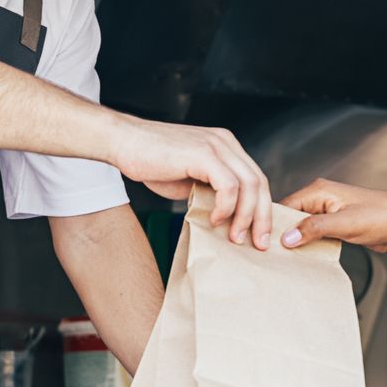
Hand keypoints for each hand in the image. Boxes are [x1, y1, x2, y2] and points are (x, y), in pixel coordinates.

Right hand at [108, 117, 272, 248]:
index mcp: (226, 146)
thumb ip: (210, 192)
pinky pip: (228, 186)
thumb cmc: (151, 162)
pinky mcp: (203, 154)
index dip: (262, 208)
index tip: (259, 235)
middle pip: (260, 183)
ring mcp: (216, 146)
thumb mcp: (189, 179)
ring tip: (234, 237)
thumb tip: (226, 219)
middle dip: (262, 217)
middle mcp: (226, 143)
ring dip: (245, 216)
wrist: (123, 143)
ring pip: (249, 185)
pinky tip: (214, 219)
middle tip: (259, 243)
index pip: (256, 179)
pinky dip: (226, 207)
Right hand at [279, 179, 386, 257]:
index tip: (265, 244)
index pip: (285, 206)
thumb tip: (287, 238)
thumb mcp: (345, 224)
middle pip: (291, 216)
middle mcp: (320, 197)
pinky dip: (308, 243)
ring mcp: (327, 210)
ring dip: (296, 241)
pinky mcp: (334, 222)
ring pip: (301, 226)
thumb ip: (314, 229)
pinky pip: (313, 232)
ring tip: (286, 258)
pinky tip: (304, 256)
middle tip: (274, 255)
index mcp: (319, 190)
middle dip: (284, 234)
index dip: (274, 225)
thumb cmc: (381, 217)